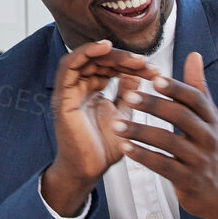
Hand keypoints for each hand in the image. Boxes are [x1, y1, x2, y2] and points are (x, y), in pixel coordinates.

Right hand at [42, 41, 153, 216]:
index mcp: (92, 91)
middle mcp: (79, 88)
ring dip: (110, 54)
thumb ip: (127, 95)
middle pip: (99, 60)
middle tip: (146, 63)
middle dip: (124, 58)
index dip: (131, 64)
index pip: (109, 66)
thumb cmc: (104, 148)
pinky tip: (105, 47)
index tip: (154, 70)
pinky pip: (69, 66)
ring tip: (133, 58)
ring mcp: (69, 91)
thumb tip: (138, 74)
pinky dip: (85, 52)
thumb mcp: (123, 115)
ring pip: (85, 58)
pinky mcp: (62, 97)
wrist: (89, 171)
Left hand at [112, 53, 217, 218]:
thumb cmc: (209, 148)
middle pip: (181, 117)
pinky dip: (143, 156)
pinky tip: (125, 148)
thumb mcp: (209, 119)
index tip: (155, 78)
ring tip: (117, 124)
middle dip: (155, 106)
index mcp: (211, 119)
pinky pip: (163, 166)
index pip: (195, 99)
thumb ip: (198, 88)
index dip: (176, 88)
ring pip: (168, 142)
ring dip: (141, 132)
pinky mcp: (188, 180)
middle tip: (129, 96)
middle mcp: (208, 137)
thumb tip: (194, 55)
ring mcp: (199, 160)